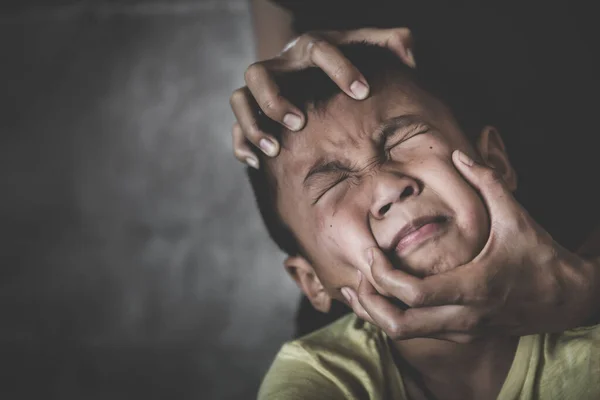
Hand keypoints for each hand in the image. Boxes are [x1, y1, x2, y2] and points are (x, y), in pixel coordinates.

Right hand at [230, 27, 414, 167]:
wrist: (307, 69)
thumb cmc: (342, 63)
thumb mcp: (365, 48)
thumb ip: (390, 43)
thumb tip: (409, 55)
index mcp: (308, 48)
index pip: (318, 49)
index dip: (340, 69)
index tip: (362, 92)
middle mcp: (279, 67)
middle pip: (260, 74)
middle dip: (276, 99)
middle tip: (299, 123)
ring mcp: (259, 91)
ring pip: (240, 99)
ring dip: (254, 124)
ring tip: (275, 150)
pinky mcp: (250, 113)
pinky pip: (235, 127)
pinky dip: (242, 144)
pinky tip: (257, 163)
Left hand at [341, 150, 598, 342]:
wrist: (566, 299)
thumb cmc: (540, 256)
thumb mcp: (517, 217)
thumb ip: (487, 182)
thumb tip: (458, 153)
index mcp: (476, 286)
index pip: (415, 294)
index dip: (383, 277)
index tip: (369, 253)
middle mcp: (465, 316)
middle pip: (400, 325)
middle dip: (369, 302)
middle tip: (356, 274)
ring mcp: (462, 330)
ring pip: (404, 335)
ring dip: (375, 313)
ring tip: (357, 287)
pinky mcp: (461, 336)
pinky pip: (416, 333)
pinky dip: (391, 317)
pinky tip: (378, 297)